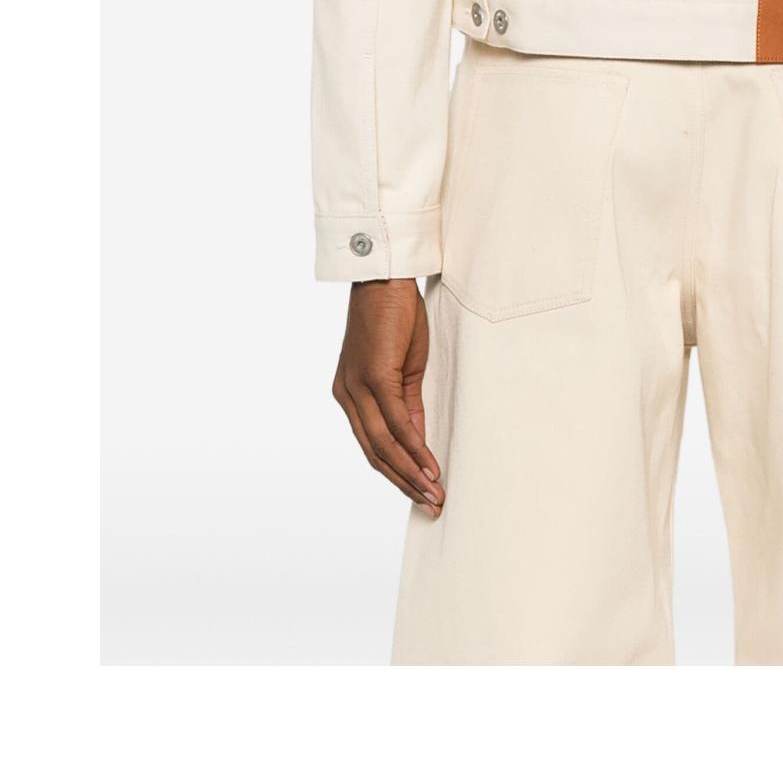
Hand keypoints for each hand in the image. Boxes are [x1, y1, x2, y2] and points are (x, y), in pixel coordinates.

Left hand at [332, 279, 443, 516]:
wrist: (385, 278)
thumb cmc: (395, 317)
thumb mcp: (404, 368)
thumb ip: (407, 406)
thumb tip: (417, 443)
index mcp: (350, 394)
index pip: (371, 446)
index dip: (396, 473)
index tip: (420, 492)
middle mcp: (347, 396)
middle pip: (374, 454)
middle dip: (403, 484)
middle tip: (431, 505)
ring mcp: (357, 388)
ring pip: (382, 446)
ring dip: (409, 474)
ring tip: (434, 494)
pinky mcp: (374, 377)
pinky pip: (395, 423)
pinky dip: (413, 447)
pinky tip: (430, 465)